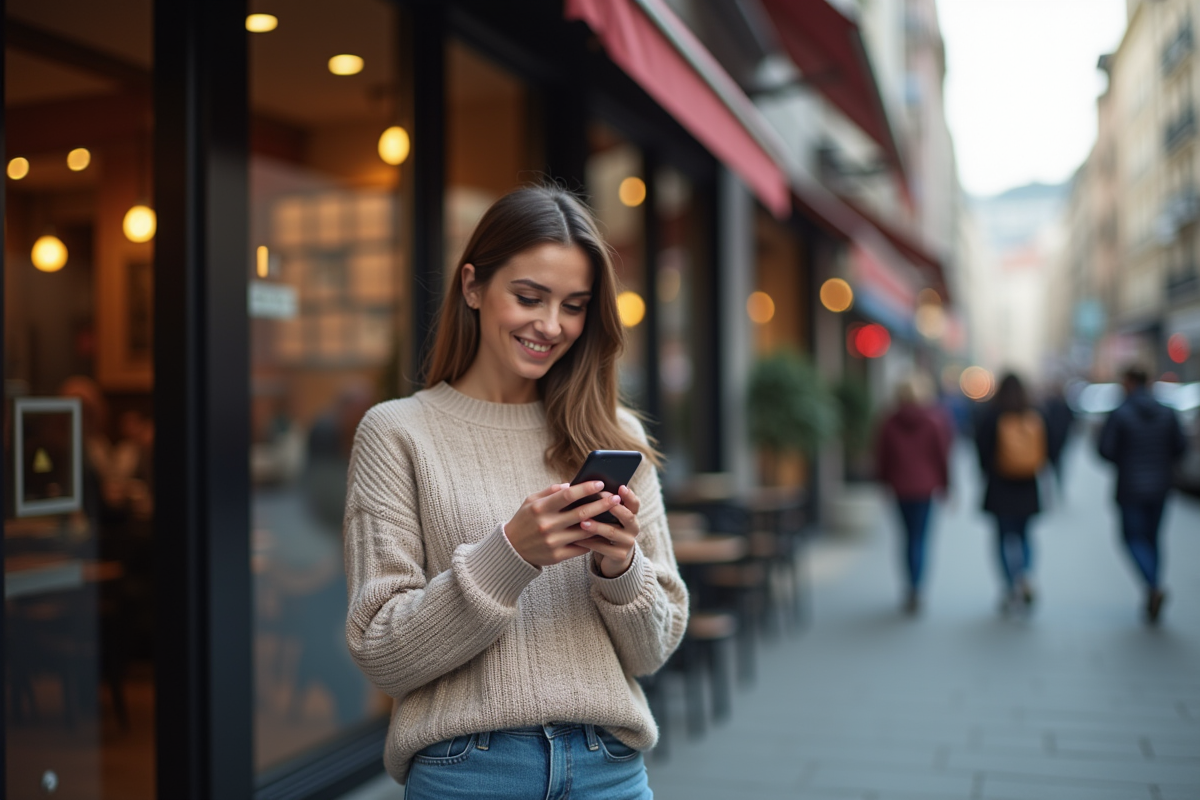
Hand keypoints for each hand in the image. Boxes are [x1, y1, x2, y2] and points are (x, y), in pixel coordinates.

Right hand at [504, 482, 626, 567]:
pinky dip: (593, 539)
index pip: (568, 495)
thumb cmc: (524, 521)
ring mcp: (552, 542)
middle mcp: (547, 525)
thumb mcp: (530, 501)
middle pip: (581, 513)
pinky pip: (581, 547)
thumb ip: (550, 491)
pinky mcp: (556, 556)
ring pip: (585, 531)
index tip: (600, 483)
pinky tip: (603, 532)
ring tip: (614, 515)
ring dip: (602, 523)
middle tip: (616, 498)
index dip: (586, 488)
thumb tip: (571, 484)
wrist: (511, 550)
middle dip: (602, 504)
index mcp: (540, 508)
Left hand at [578, 485, 641, 577]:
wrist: (615, 557)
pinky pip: (602, 548)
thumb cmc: (608, 529)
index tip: (621, 487)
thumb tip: (587, 488)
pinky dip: (589, 542)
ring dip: (597, 526)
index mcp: (632, 515)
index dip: (629, 495)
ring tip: (583, 522)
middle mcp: (634, 528)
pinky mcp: (619, 555)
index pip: (635, 503)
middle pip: (627, 516)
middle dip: (613, 507)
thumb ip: (604, 505)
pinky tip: (576, 539)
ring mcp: (628, 542)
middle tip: (600, 499)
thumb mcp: (610, 517)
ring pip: (612, 532)